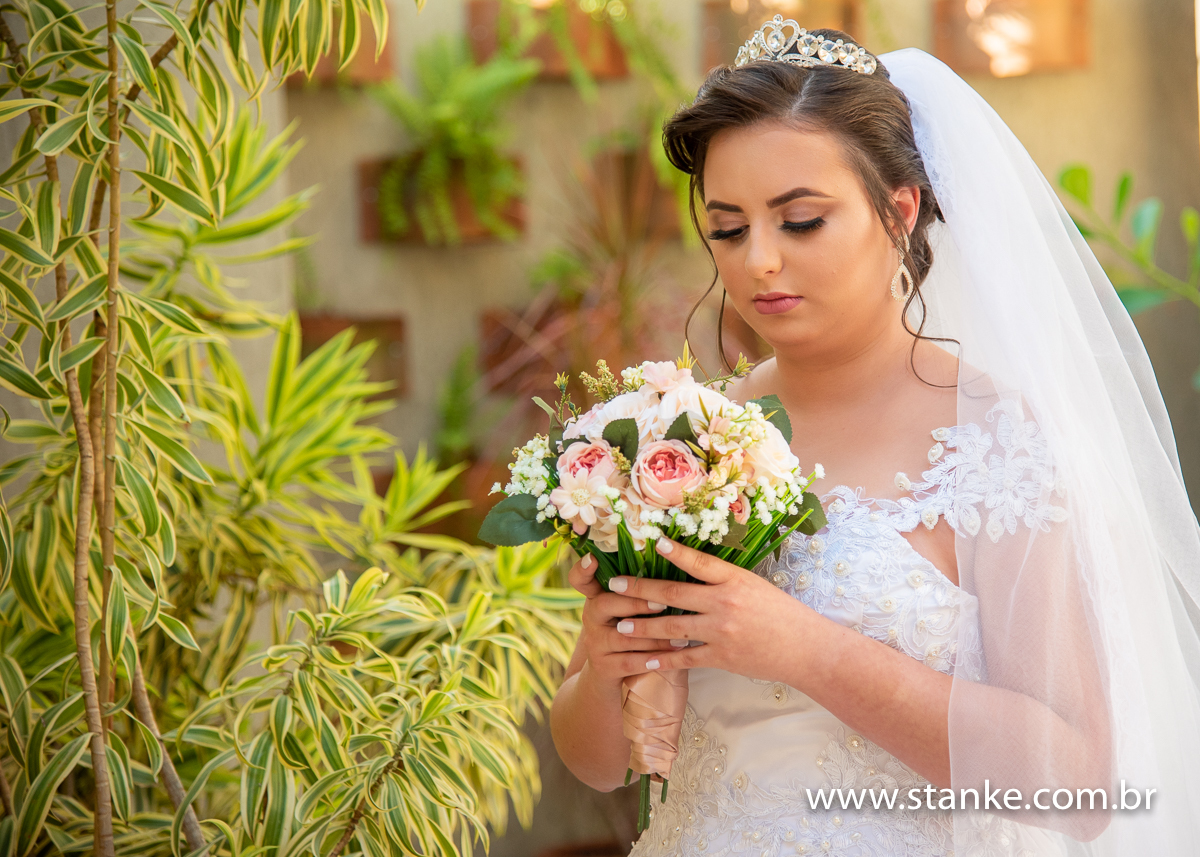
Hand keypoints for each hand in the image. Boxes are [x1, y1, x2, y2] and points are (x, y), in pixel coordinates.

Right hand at [567, 553, 687, 686]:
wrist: (613, 676)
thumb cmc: (632, 632)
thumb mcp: (631, 609)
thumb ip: (642, 591)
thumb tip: (677, 564)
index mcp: (598, 597)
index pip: (580, 579)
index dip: (582, 569)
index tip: (592, 558)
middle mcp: (591, 617)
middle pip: (604, 604)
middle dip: (635, 602)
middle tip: (663, 603)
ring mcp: (595, 643)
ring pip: (622, 636)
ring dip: (654, 636)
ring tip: (680, 636)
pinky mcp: (603, 666)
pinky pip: (629, 661)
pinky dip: (652, 659)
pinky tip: (672, 657)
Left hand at [608, 537, 813, 682]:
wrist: (804, 648)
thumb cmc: (781, 613)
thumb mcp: (754, 585)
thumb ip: (723, 579)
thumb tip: (689, 570)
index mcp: (735, 580)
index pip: (698, 561)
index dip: (673, 552)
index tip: (652, 542)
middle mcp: (725, 603)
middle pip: (674, 594)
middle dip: (640, 590)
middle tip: (615, 586)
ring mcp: (721, 631)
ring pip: (672, 627)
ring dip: (643, 626)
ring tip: (620, 625)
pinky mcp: (722, 657)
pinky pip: (685, 658)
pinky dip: (664, 659)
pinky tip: (646, 659)